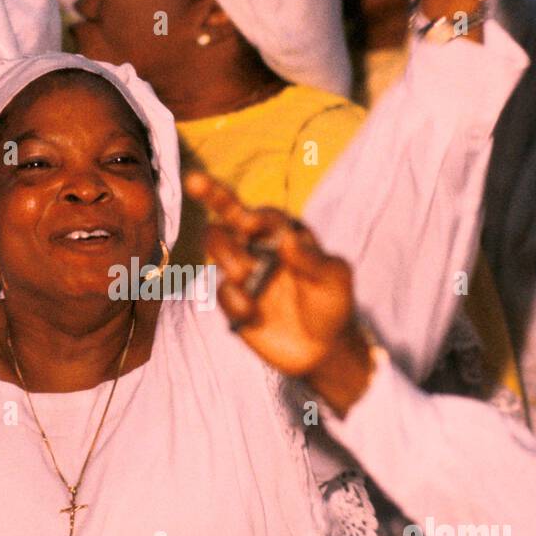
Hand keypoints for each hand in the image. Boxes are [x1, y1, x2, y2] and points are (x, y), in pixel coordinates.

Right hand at [185, 172, 377, 413]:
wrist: (324, 349)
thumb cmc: (333, 303)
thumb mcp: (334, 279)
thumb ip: (312, 259)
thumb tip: (287, 239)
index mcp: (285, 235)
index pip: (264, 216)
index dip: (255, 216)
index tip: (250, 224)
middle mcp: (259, 247)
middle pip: (227, 216)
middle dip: (211, 195)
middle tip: (201, 187)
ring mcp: (243, 273)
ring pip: (218, 246)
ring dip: (227, 256)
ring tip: (244, 274)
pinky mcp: (234, 302)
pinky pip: (222, 292)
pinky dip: (234, 301)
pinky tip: (252, 314)